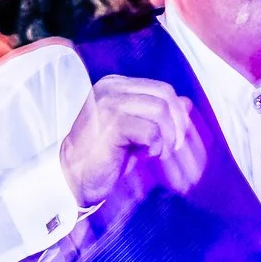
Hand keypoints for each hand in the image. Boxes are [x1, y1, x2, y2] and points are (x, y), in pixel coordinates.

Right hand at [58, 75, 204, 207]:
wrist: (73, 175)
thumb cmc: (104, 155)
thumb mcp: (135, 131)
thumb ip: (157, 115)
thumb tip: (188, 103)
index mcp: (116, 86)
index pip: (161, 89)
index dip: (177, 112)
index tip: (177, 136)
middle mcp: (112, 89)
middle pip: (164, 95)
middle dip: (177, 123)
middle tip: (174, 146)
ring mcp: (109, 104)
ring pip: (160, 110)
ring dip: (168, 136)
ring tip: (160, 152)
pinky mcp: (111, 124)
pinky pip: (150, 130)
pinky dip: (156, 145)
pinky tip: (148, 155)